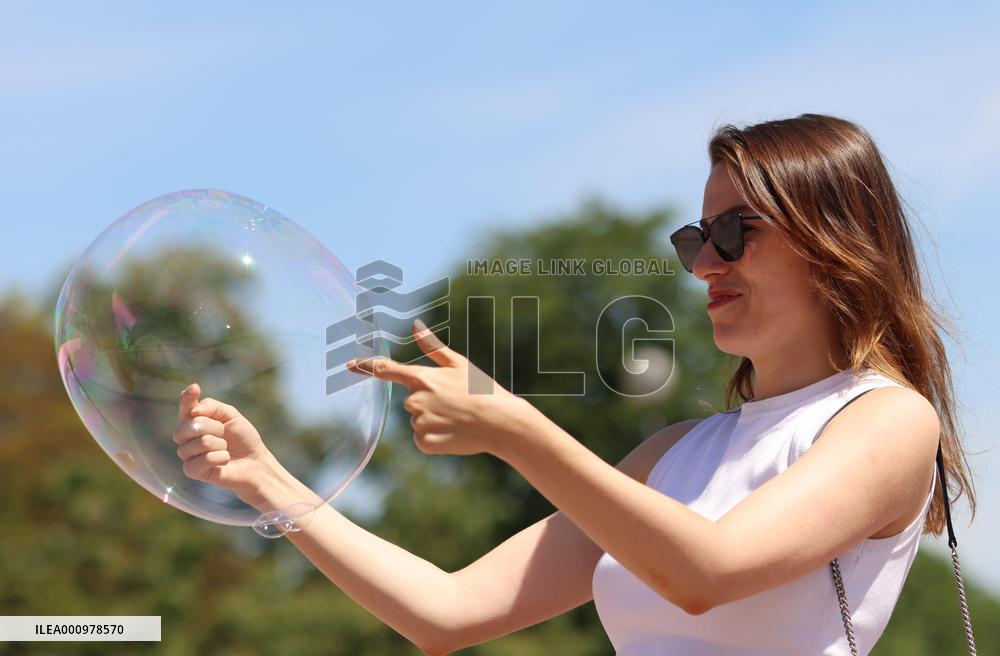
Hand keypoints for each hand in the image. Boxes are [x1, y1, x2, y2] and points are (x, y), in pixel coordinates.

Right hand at [171, 383, 283, 505]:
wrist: (254, 461)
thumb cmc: (242, 438)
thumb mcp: (231, 416)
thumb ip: (213, 407)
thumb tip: (194, 411)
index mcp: (194, 420)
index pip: (185, 407)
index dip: (187, 398)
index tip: (195, 388)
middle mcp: (186, 436)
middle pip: (193, 425)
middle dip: (216, 428)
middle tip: (225, 434)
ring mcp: (187, 454)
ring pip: (202, 442)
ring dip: (221, 444)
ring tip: (225, 449)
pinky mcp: (191, 471)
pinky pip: (204, 459)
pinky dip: (221, 458)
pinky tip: (224, 460)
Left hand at [346, 319, 536, 457]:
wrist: (501, 421)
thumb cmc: (481, 388)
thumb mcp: (458, 363)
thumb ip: (432, 346)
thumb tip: (415, 324)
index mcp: (422, 378)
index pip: (386, 370)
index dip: (366, 366)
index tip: (349, 365)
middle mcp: (416, 400)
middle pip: (410, 400)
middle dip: (428, 401)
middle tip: (454, 402)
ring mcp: (420, 423)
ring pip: (417, 420)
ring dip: (433, 419)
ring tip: (458, 417)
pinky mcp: (426, 442)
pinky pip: (422, 439)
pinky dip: (435, 437)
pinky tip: (454, 432)